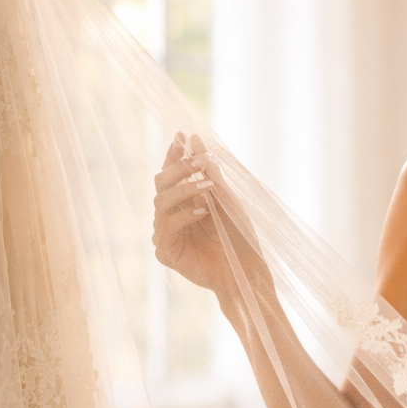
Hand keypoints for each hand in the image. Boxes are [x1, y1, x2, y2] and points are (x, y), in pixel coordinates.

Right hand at [153, 132, 268, 302]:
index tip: (182, 136)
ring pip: (161, 202)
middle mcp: (170, 215)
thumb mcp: (227, 199)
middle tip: (198, 160)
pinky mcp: (165, 252)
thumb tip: (196, 140)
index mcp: (183, 201)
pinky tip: (203, 210)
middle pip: (161, 183)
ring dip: (185, 189)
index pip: (172, 172)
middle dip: (179, 168)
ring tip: (207, 186)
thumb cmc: (239, 237)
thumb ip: (211, 173)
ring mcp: (165, 233)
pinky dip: (184, 215)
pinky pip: (166, 227)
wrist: (246, 271)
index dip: (174, 154)